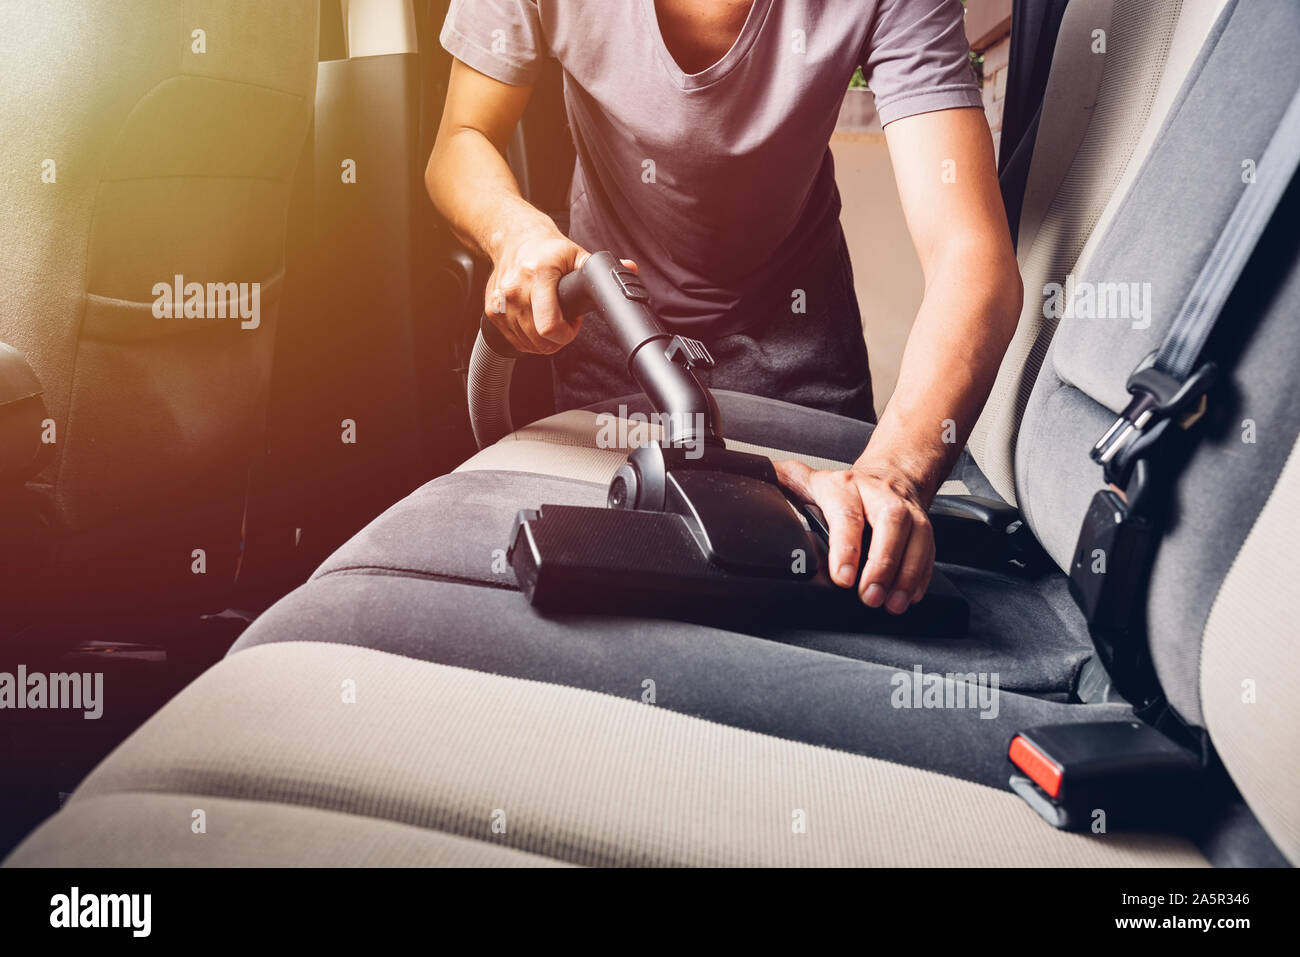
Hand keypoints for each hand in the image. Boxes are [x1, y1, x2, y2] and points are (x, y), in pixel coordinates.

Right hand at [484, 225, 589, 354]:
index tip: (574, 322)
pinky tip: (536, 320)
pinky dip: (528, 338)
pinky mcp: (491, 311)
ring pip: (528, 344)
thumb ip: (598, 267)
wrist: (513, 238)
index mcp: (537, 276)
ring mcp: (500, 302)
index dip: (567, 333)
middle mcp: (515, 290)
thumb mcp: (575, 254)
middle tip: (565, 320)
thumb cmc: (545, 248)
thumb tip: (629, 267)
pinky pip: (515, 340)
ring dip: (544, 339)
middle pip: (540, 340)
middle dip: (558, 338)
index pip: (549, 326)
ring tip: (550, 317)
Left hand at [773, 460, 934, 614]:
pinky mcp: (924, 527)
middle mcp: (880, 495)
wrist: (889, 475)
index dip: (847, 547)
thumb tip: (759, 479)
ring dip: (907, 574)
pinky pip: (929, 550)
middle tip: (870, 596)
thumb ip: (787, 483)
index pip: (847, 514)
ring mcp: (907, 510)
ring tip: (892, 603)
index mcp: (845, 487)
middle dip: (883, 563)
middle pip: (891, 522)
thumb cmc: (845, 489)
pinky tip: (910, 595)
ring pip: (917, 536)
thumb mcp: (811, 482)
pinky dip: (922, 575)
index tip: (843, 578)